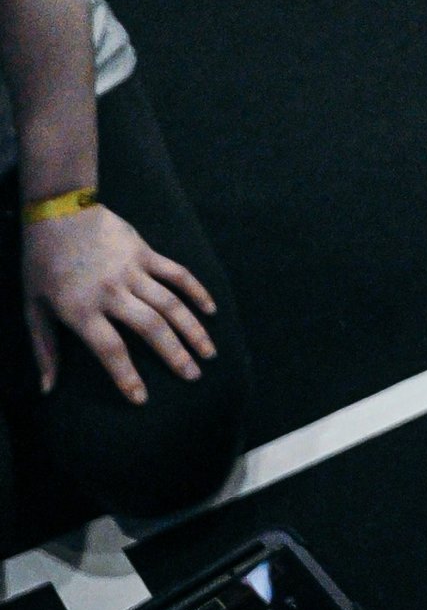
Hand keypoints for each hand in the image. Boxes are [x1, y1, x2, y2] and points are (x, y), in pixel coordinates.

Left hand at [23, 203, 216, 406]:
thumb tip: (47, 389)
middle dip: (174, 355)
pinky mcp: (146, 252)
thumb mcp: (32, 307)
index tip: (142, 399)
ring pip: (170, 303)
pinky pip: (177, 273)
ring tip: (208, 353)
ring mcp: (133, 270)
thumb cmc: (42, 262)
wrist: (60, 210)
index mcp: (82, 309)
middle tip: (192, 377)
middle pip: (150, 328)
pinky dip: (196, 291)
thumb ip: (43, 349)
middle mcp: (112, 292)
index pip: (110, 350)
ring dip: (192, 330)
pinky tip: (211, 310)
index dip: (127, 377)